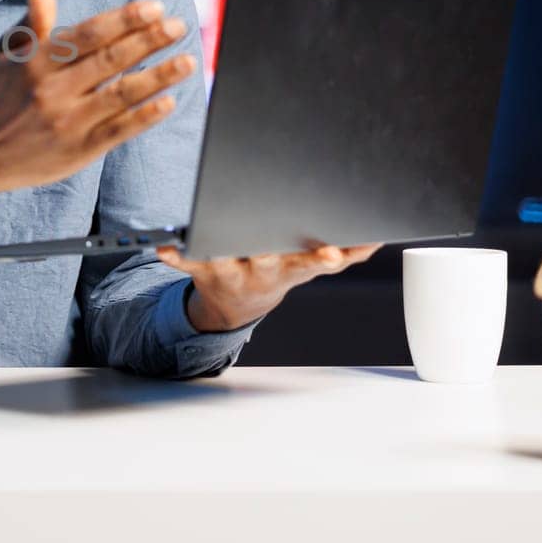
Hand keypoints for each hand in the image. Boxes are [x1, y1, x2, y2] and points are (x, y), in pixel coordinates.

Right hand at [0, 0, 196, 221]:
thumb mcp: (6, 56)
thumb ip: (32, 24)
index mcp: (37, 61)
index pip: (89, 33)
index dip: (125, 19)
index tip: (155, 7)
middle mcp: (53, 90)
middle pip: (111, 60)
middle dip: (149, 40)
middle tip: (179, 25)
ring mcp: (68, 121)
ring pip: (122, 94)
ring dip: (159, 76)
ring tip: (188, 61)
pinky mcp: (80, 150)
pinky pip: (119, 130)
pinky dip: (145, 117)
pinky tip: (169, 102)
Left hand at [155, 243, 383, 331]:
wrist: (236, 305)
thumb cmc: (277, 272)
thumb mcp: (311, 267)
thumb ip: (346, 253)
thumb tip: (378, 237)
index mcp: (293, 268)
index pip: (313, 263)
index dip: (325, 258)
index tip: (332, 253)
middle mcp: (263, 270)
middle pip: (271, 259)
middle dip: (271, 251)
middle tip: (274, 243)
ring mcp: (232, 270)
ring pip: (229, 260)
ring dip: (222, 253)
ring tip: (212, 241)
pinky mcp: (202, 268)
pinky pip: (187, 262)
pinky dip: (176, 257)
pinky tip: (164, 249)